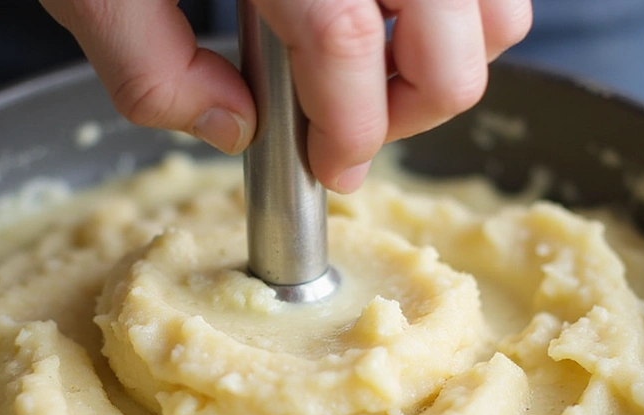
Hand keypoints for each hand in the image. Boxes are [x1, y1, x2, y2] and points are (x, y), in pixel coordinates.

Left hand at [40, 0, 531, 192]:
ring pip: (494, 1)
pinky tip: (393, 11)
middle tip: (352, 126)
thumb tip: (234, 127)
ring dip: (449, 54)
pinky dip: (460, 7)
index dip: (351, 133)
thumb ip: (149, 69)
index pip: (350, 50)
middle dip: (414, 107)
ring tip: (378, 67)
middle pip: (459, 33)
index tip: (333, 169)